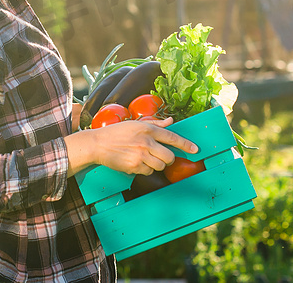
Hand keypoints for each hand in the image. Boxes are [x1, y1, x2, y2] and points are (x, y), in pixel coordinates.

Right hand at [65, 117, 198, 175]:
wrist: (98, 144)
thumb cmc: (116, 133)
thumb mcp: (136, 124)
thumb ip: (156, 124)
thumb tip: (171, 121)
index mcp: (147, 129)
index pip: (172, 137)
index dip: (185, 144)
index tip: (195, 150)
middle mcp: (146, 142)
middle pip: (169, 156)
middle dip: (168, 158)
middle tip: (160, 156)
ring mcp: (140, 155)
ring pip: (160, 166)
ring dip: (156, 164)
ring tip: (144, 158)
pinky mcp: (134, 166)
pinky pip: (148, 171)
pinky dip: (145, 169)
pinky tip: (135, 162)